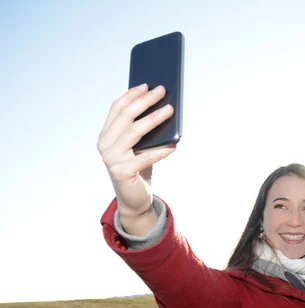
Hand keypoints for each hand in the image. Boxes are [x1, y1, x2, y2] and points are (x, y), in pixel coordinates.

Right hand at [97, 83, 175, 219]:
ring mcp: (111, 158)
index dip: (132, 95)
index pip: (117, 109)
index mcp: (106, 135)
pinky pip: (144, 158)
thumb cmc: (139, 168)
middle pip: (126, 117)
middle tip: (162, 90)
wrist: (134, 199)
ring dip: (154, 119)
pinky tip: (173, 145)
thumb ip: (143, 130)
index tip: (147, 84)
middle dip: (145, 101)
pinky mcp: (121, 172)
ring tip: (170, 110)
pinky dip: (160, 151)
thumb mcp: (140, 146)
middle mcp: (104, 144)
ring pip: (135, 132)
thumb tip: (164, 107)